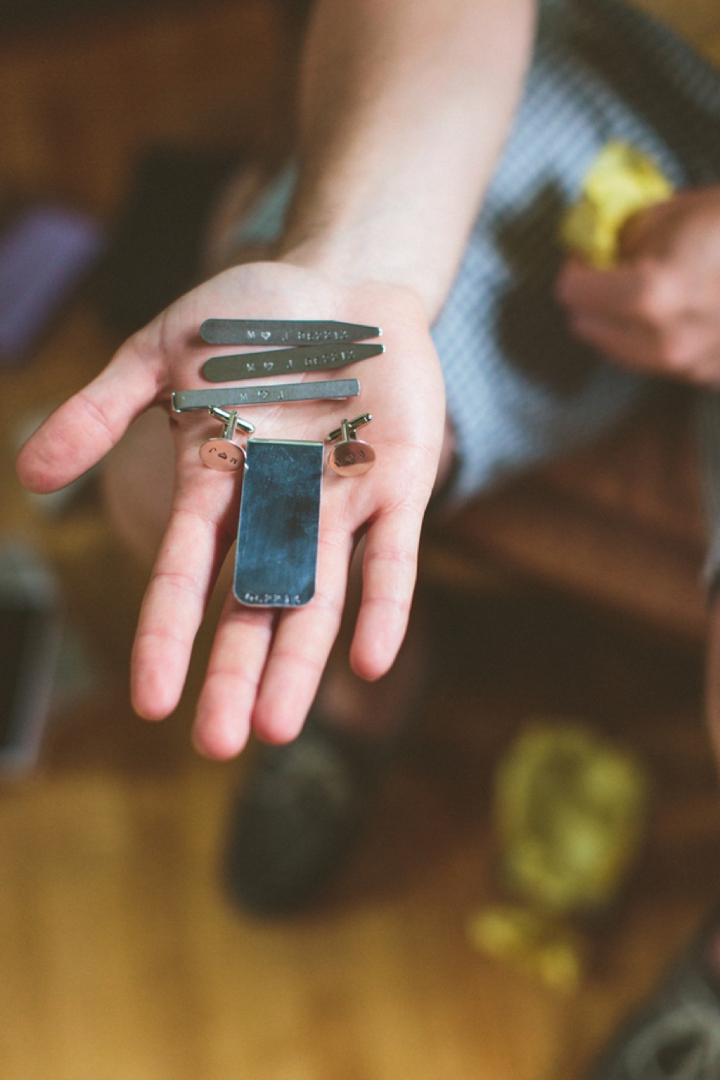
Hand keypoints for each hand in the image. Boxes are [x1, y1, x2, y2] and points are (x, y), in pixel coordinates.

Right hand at [16, 260, 445, 758]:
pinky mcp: (401, 485)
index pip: (186, 573)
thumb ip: (102, 410)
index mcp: (216, 483)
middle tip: (221, 745)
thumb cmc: (248, 319)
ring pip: (319, 596)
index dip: (169, 635)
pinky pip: (394, 556)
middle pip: (253, 604)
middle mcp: (276, 508)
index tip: (150, 700)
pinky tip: (371, 661)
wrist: (342, 283)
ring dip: (300, 660)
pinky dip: (384, 605)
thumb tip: (31, 475)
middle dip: (236, 673)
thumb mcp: (161, 352)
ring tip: (278, 729)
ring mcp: (340, 501)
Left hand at [556, 186, 719, 385]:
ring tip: (641, 290)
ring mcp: (690, 366)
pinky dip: (653, 339)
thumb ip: (621, 236)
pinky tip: (675, 311)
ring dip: (617, 323)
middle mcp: (665, 341)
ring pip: (620, 351)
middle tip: (606, 271)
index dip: (575, 268)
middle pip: (589, 328)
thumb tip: (594, 250)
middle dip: (590, 299)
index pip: (573, 294)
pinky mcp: (709, 377)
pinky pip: (658, 362)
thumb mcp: (672, 213)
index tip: (586, 254)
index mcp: (651, 296)